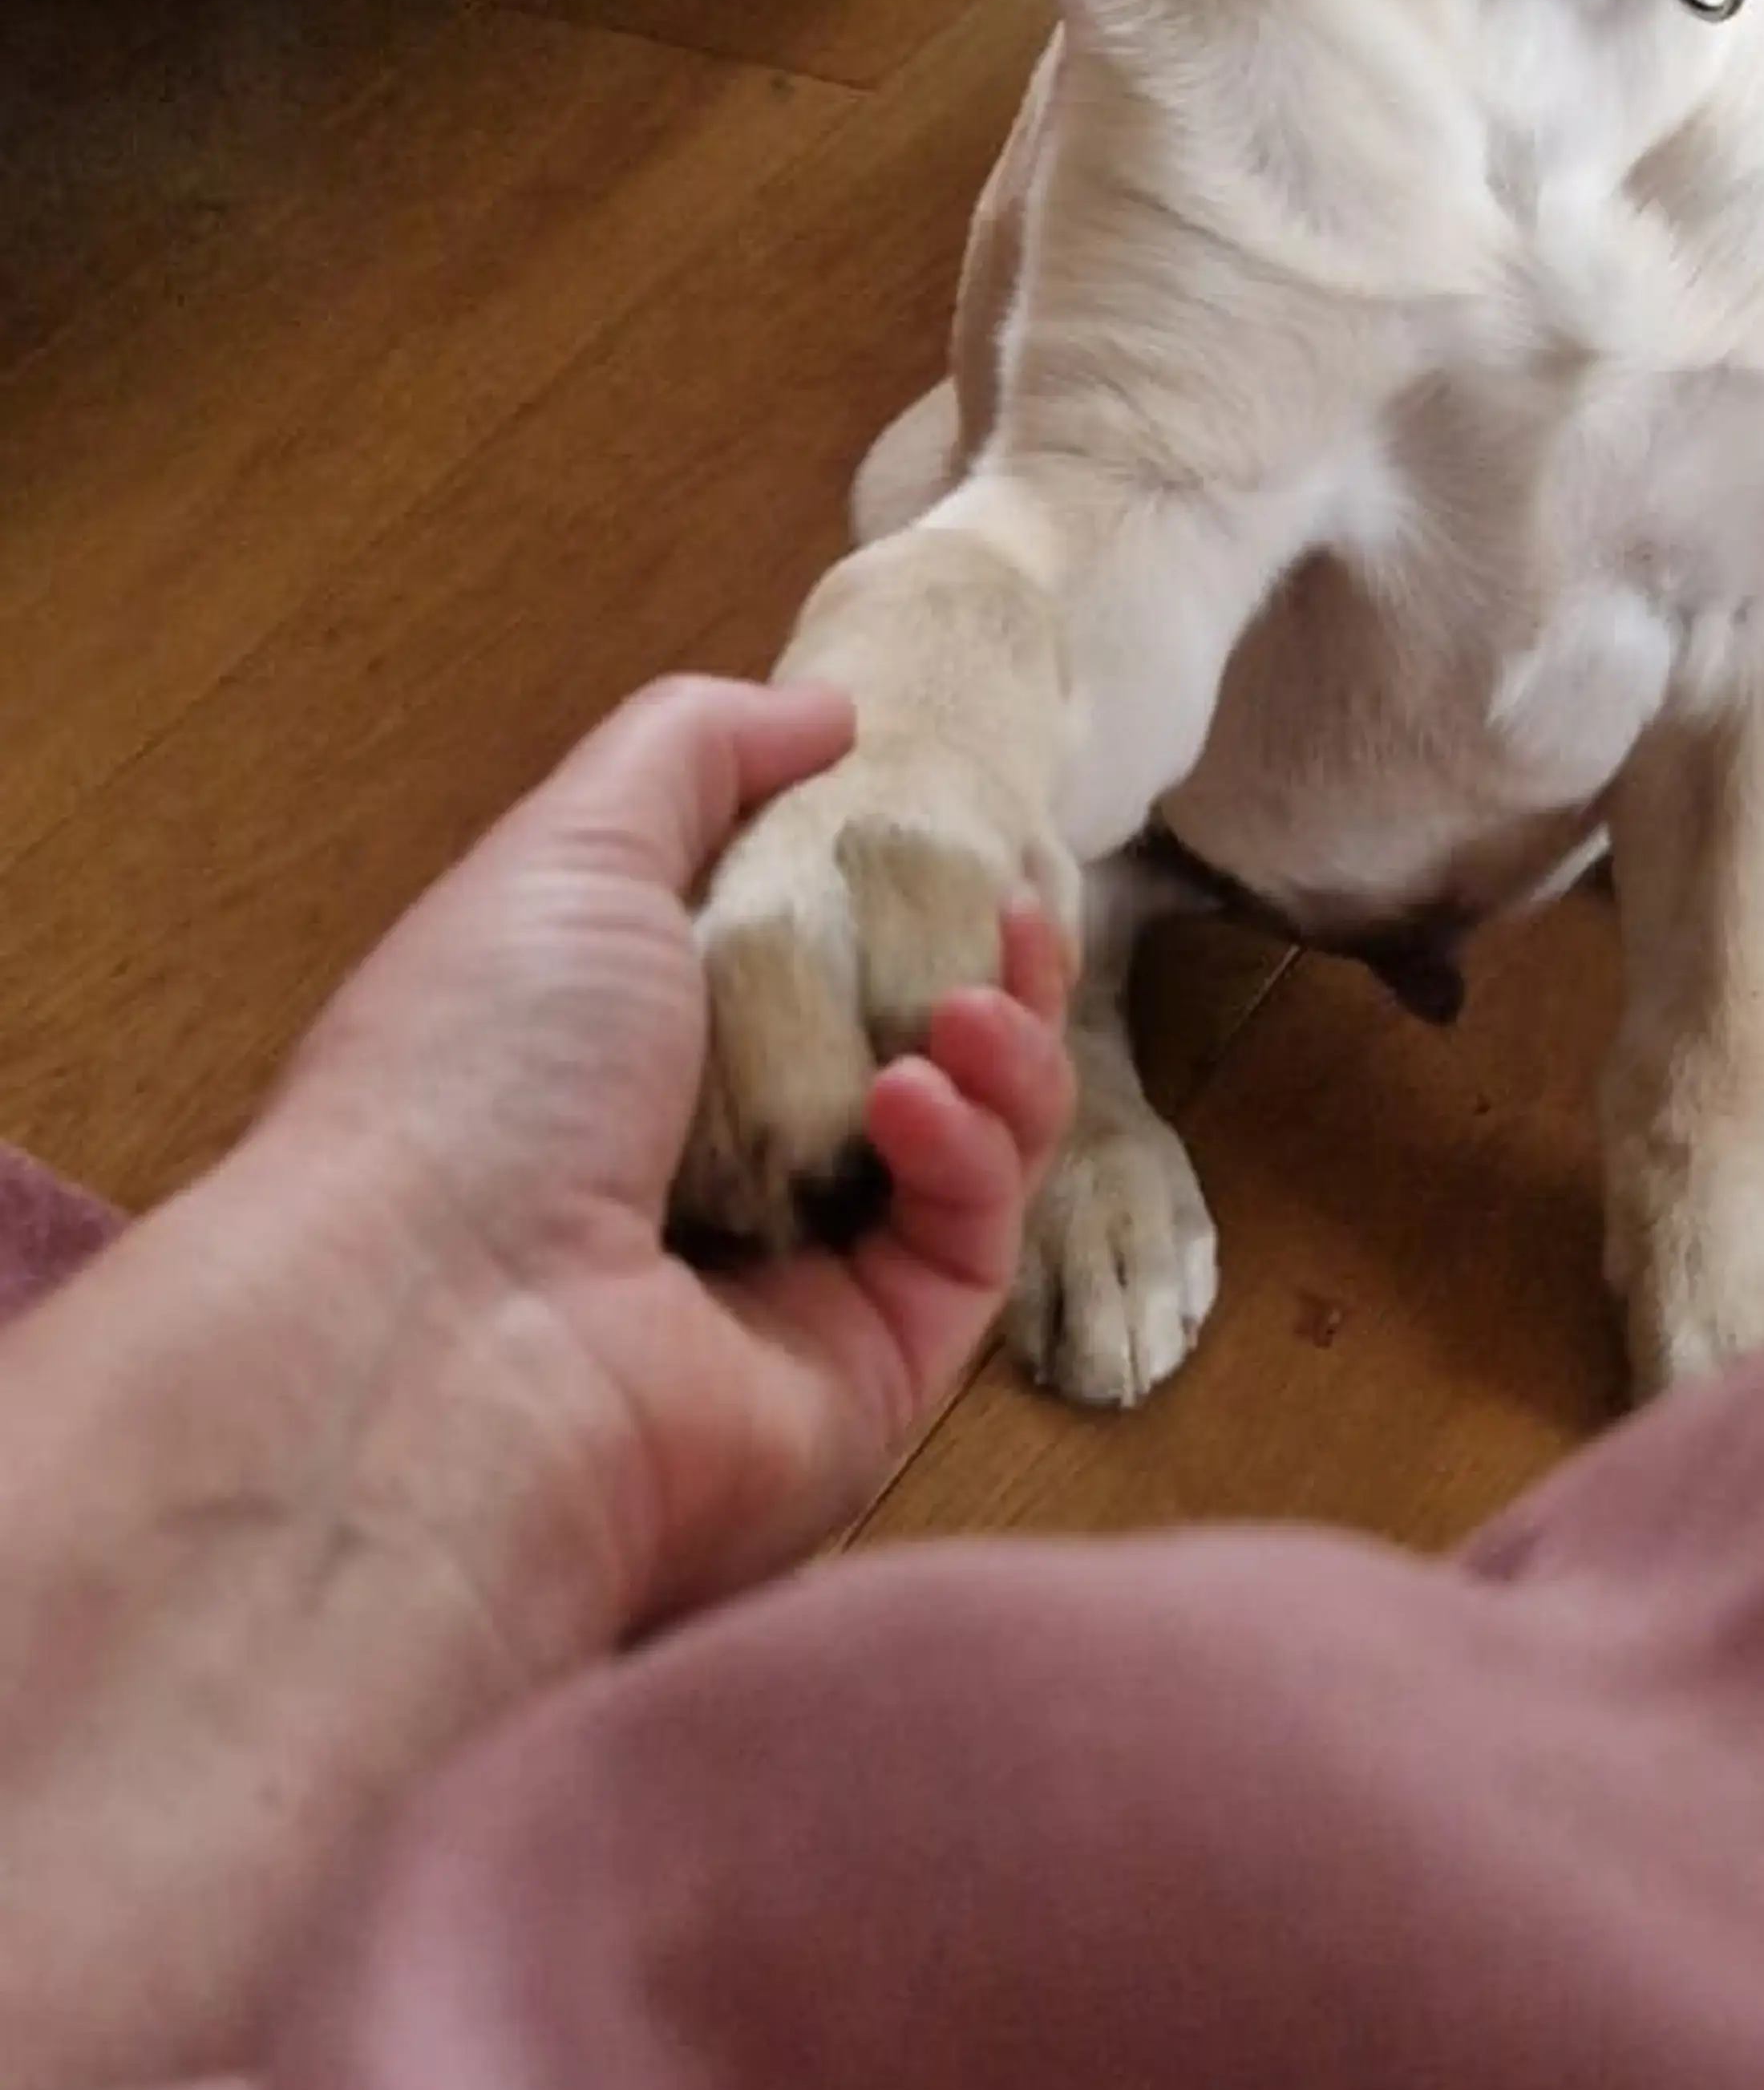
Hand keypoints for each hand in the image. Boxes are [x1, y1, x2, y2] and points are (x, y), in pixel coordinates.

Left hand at [0, 681, 1067, 2089]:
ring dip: (1000, 1052)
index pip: (811, 971)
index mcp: (634, 1059)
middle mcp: (720, 1177)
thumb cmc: (473, 1076)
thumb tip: (830, 713)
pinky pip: (968, 1245)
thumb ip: (696, 751)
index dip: (900, 900)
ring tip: (959, 1011)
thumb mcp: (570, 849)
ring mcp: (803, 1287)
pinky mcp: (876, 1376)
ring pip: (976, 1150)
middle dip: (984, 974)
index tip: (956, 841)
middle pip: (916, 1055)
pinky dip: (968, 1155)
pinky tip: (910, 1103)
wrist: (434, 1334)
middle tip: (1004, 913)